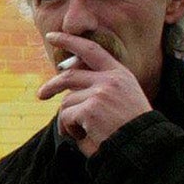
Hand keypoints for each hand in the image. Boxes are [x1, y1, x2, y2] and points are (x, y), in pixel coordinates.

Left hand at [37, 32, 150, 155]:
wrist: (143, 147)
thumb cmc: (130, 129)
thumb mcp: (121, 100)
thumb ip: (98, 86)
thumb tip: (67, 80)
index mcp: (120, 74)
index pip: (91, 49)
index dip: (70, 40)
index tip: (52, 36)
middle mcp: (110, 80)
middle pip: (69, 75)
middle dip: (52, 85)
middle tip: (41, 95)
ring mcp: (100, 93)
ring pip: (66, 102)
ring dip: (68, 120)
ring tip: (82, 132)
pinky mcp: (90, 109)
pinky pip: (65, 117)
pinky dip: (69, 129)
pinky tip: (84, 137)